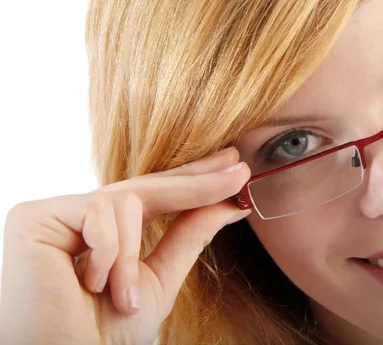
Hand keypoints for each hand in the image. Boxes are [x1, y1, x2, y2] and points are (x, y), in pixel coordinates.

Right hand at [0, 147, 250, 344]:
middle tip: (238, 171)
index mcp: (106, 232)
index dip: (194, 179)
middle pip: (146, 187)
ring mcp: (55, 214)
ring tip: (121, 297)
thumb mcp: (159, 279)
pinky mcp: (33, 216)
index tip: (233, 165)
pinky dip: (108, 253)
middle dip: (196, 181)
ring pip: (126, 202)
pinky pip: (98, 212)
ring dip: (130, 257)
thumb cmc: (104, 333)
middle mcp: (79, 218)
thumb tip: (228, 204)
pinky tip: (88, 285)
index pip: (154, 195)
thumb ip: (188, 237)